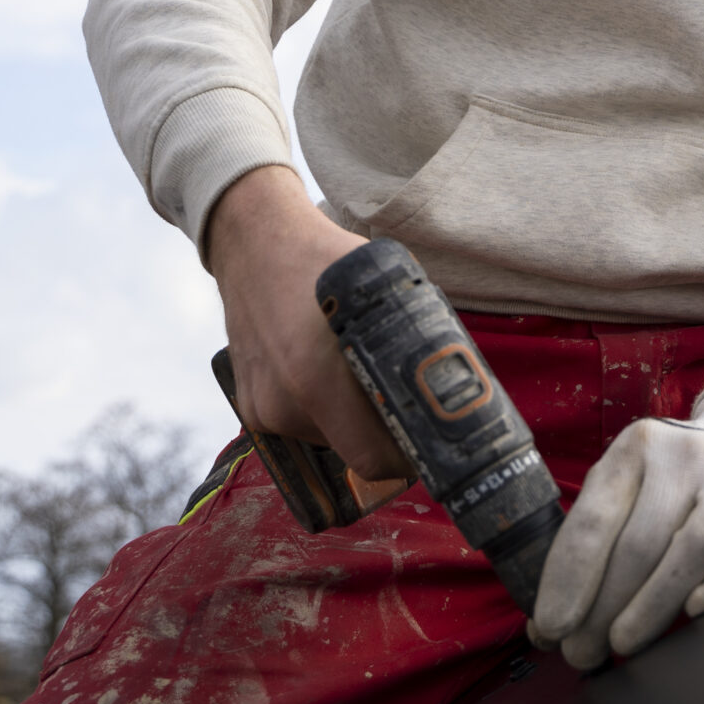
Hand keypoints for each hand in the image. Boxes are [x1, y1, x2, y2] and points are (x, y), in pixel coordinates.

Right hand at [205, 164, 404, 480]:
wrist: (254, 245)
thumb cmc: (324, 262)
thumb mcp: (383, 292)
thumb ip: (408, 342)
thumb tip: (452, 382)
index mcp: (317, 378)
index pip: (372, 458)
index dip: (407, 456)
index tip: (429, 441)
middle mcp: (284, 403)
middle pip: (355, 452)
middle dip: (386, 437)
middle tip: (409, 406)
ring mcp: (262, 410)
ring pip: (330, 440)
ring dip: (353, 423)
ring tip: (360, 376)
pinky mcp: (251, 408)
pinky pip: (304, 426)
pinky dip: (324, 411)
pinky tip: (328, 372)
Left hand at [529, 405, 703, 668]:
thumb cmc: (679, 487)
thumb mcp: (633, 489)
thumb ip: (596, 543)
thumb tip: (547, 626)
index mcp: (636, 448)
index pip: (594, 520)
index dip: (568, 579)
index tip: (552, 627)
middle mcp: (685, 452)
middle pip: (638, 544)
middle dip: (603, 608)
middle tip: (582, 653)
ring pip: (689, 550)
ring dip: (652, 607)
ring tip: (624, 644)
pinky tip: (693, 613)